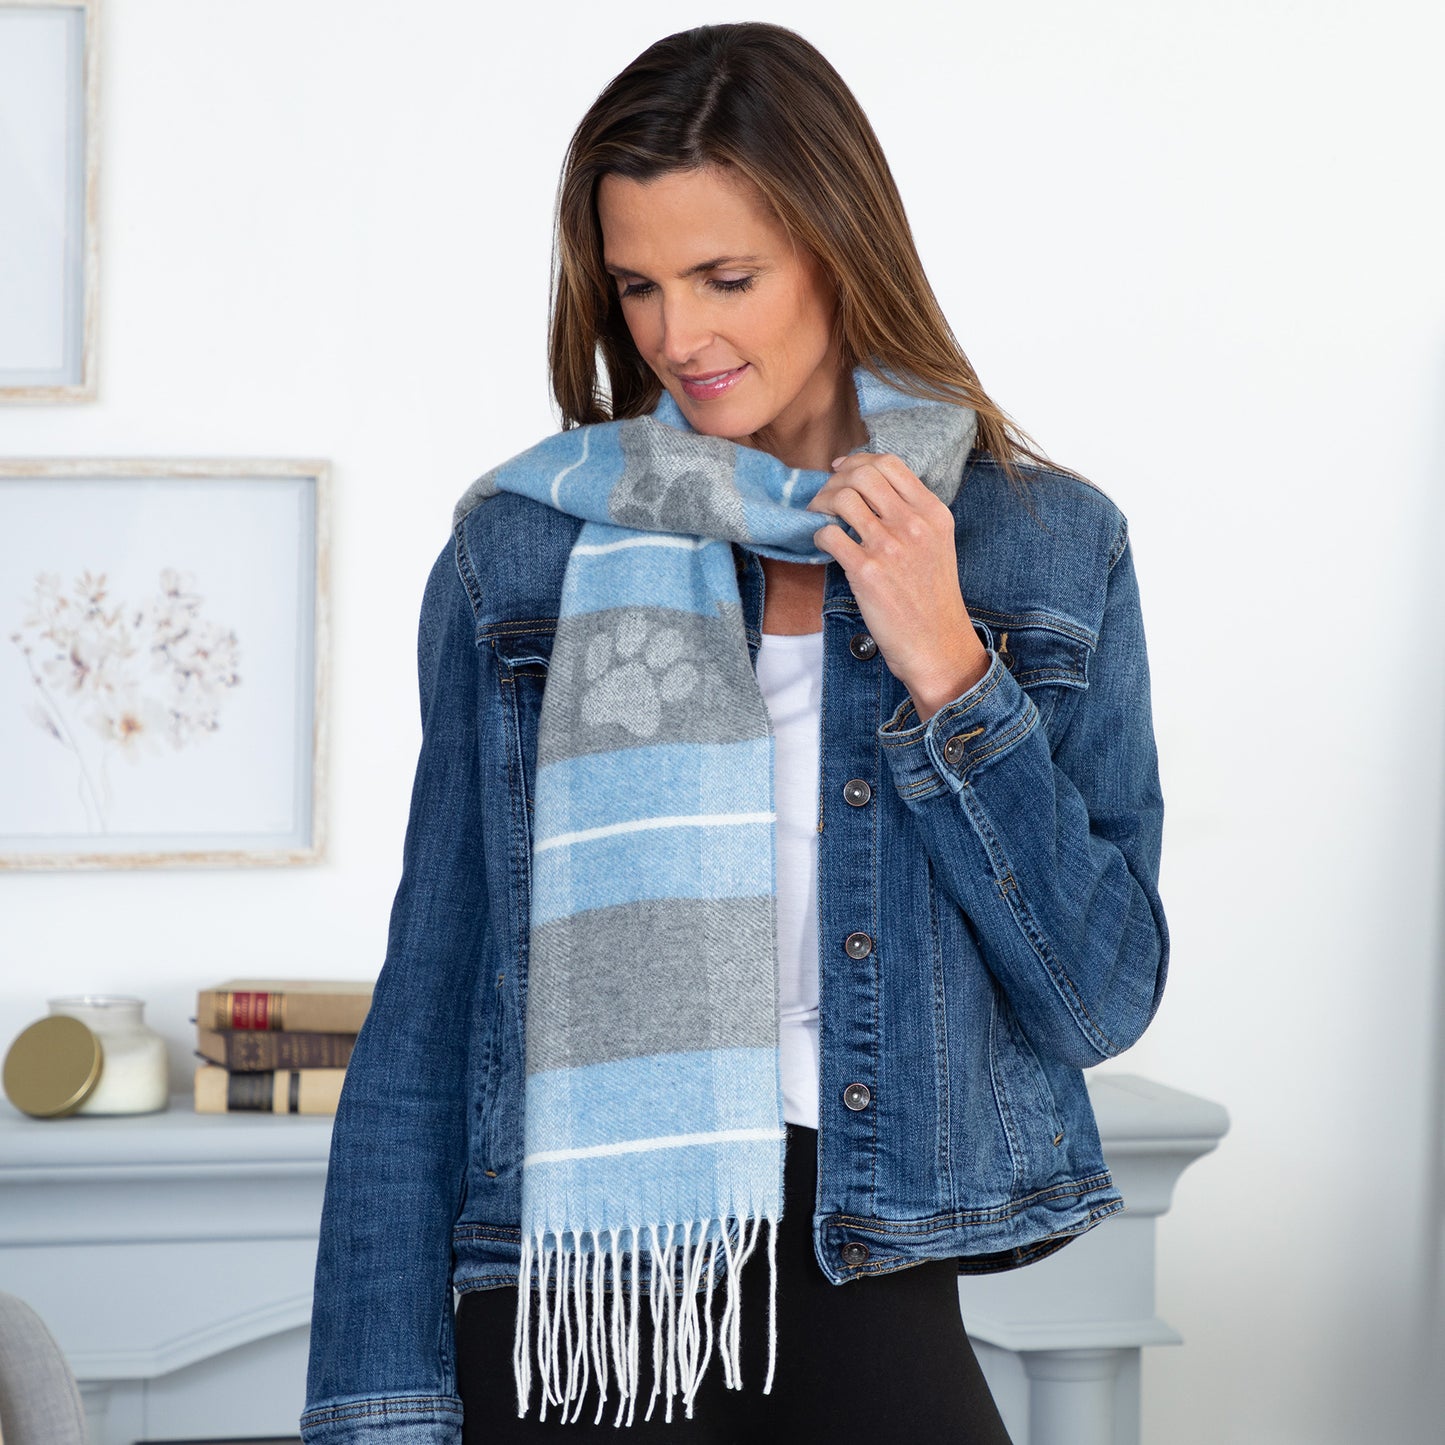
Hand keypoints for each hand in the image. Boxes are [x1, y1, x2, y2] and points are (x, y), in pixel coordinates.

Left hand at [806, 451, 989, 722]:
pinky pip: (829, 534)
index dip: (858, 461)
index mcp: (933, 512)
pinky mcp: (867, 571)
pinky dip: (818, 535)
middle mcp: (913, 524)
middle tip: (826, 498)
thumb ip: (912, 513)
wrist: (937, 644)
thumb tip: (871, 489)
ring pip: (842, 498)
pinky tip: (823, 545)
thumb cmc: (932, 597)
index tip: (842, 471)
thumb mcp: (937, 544)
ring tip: (818, 518)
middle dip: (836, 480)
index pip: (890, 464)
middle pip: (862, 474)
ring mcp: (890, 546)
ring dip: (822, 504)